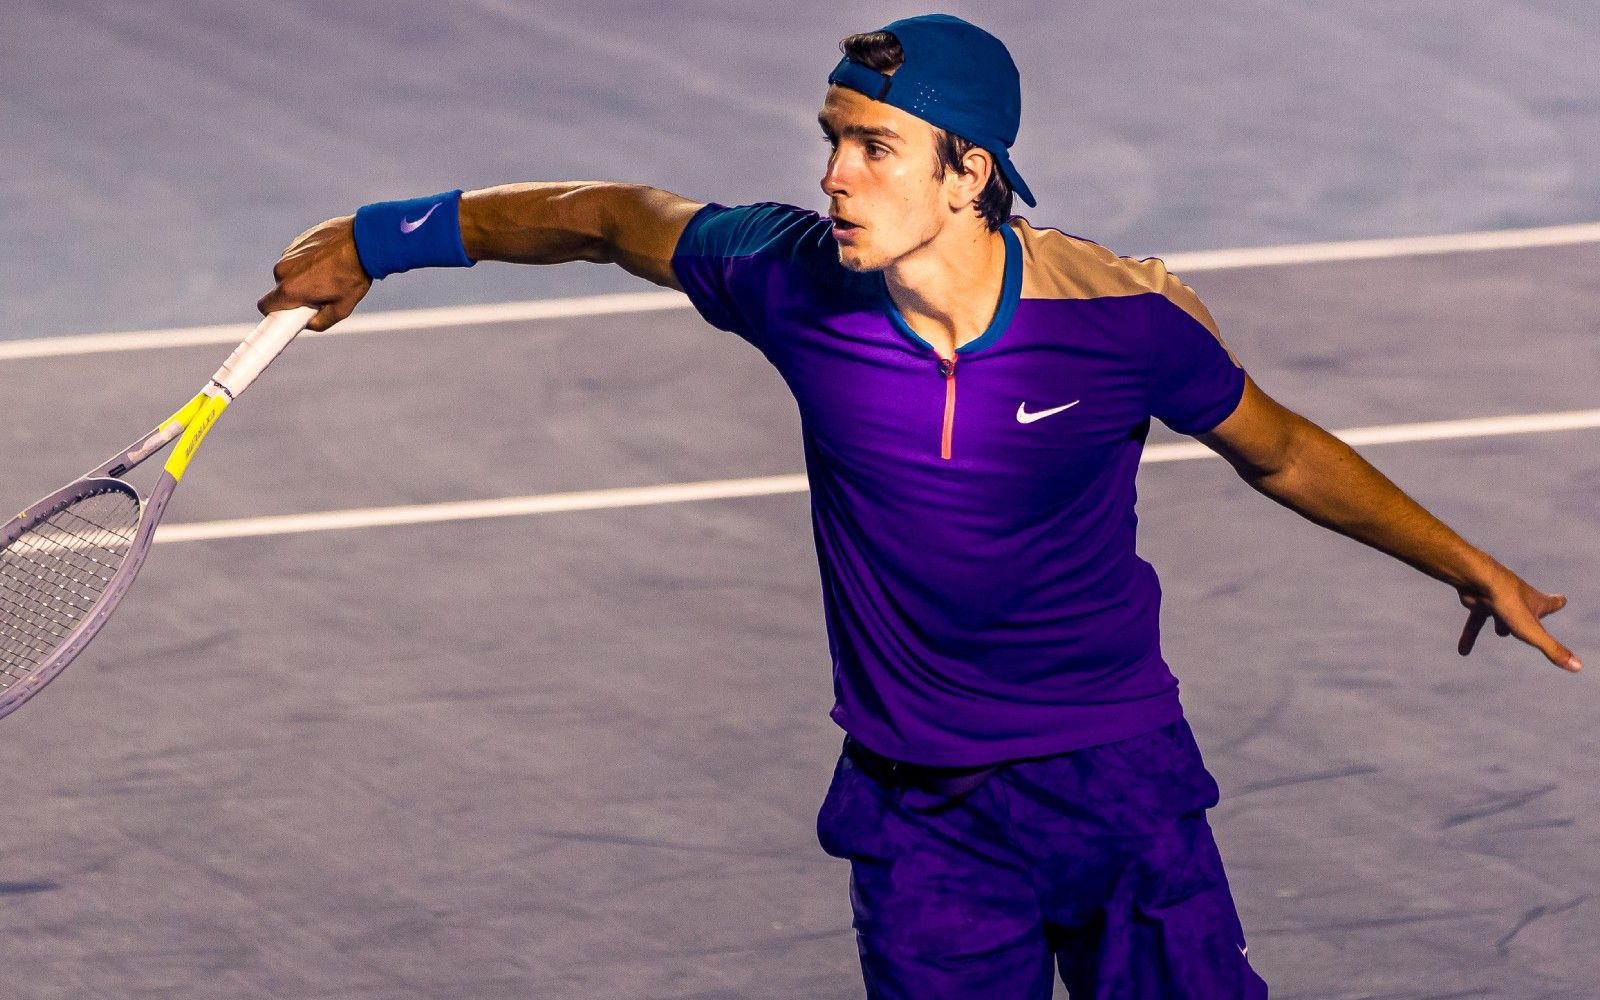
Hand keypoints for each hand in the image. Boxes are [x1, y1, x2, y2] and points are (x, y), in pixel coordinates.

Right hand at [256, 215, 372, 331]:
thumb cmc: (354, 275)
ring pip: (289, 273)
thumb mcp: (342, 308)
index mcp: (290, 289)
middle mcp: (283, 269)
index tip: (289, 315)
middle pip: (281, 290)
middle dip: (296, 295)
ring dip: (303, 277)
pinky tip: (329, 260)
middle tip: (321, 294)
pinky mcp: (297, 240)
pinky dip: (308, 262)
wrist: (364, 240)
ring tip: (329, 274)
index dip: (276, 314)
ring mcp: (289, 252)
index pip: (265, 307)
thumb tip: (307, 323)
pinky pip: (297, 258)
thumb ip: (320, 322)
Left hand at [1456, 563, 1578, 671]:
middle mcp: (1518, 599)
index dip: (1557, 603)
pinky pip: (1474, 622)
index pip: (1553, 603)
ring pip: (1500, 614)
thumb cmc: (1508, 604)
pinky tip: (1462, 652)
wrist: (1477, 580)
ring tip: (1501, 632)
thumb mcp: (1532, 632)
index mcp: (1537, 603)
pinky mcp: (1478, 601)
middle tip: (1537, 613)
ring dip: (1501, 622)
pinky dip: (1469, 637)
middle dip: (1531, 612)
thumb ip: (1553, 650)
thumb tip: (1578, 667)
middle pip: (1527, 606)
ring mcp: (1498, 599)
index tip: (1561, 600)